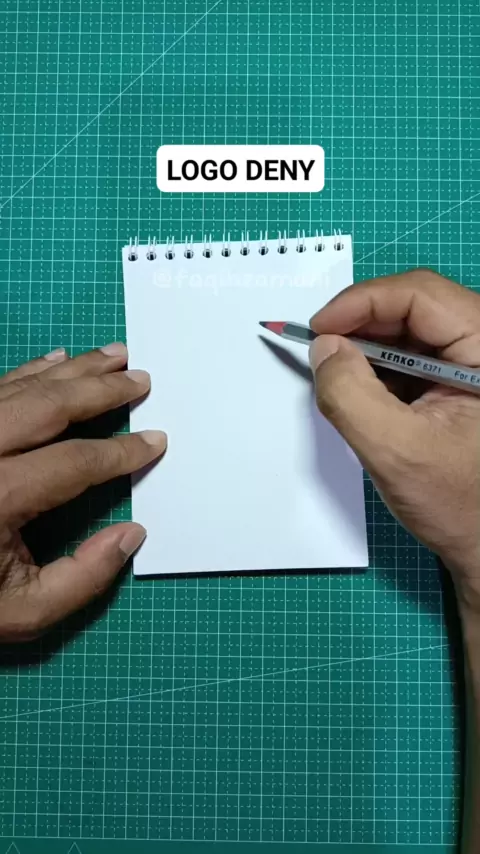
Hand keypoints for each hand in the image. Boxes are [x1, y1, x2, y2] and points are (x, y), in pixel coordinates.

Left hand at [0, 343, 165, 640]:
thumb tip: (131, 534)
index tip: (154, 440)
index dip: (121, 452)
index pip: (75, 462)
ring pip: (21, 386)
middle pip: (48, 406)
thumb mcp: (23, 612)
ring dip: (71, 369)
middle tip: (140, 378)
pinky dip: (30, 371)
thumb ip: (83, 579)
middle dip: (101, 390)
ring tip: (112, 355)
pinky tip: (55, 359)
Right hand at [309, 270, 479, 606]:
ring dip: (369, 349)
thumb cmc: (461, 506)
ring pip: (411, 329)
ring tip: (341, 379)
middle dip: (361, 326)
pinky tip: (366, 395)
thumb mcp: (396, 451)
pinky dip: (381, 368)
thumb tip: (324, 348)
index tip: (317, 329)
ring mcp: (476, 362)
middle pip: (415, 305)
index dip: (361, 303)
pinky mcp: (463, 378)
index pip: (421, 295)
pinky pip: (415, 355)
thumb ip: (351, 395)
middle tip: (320, 352)